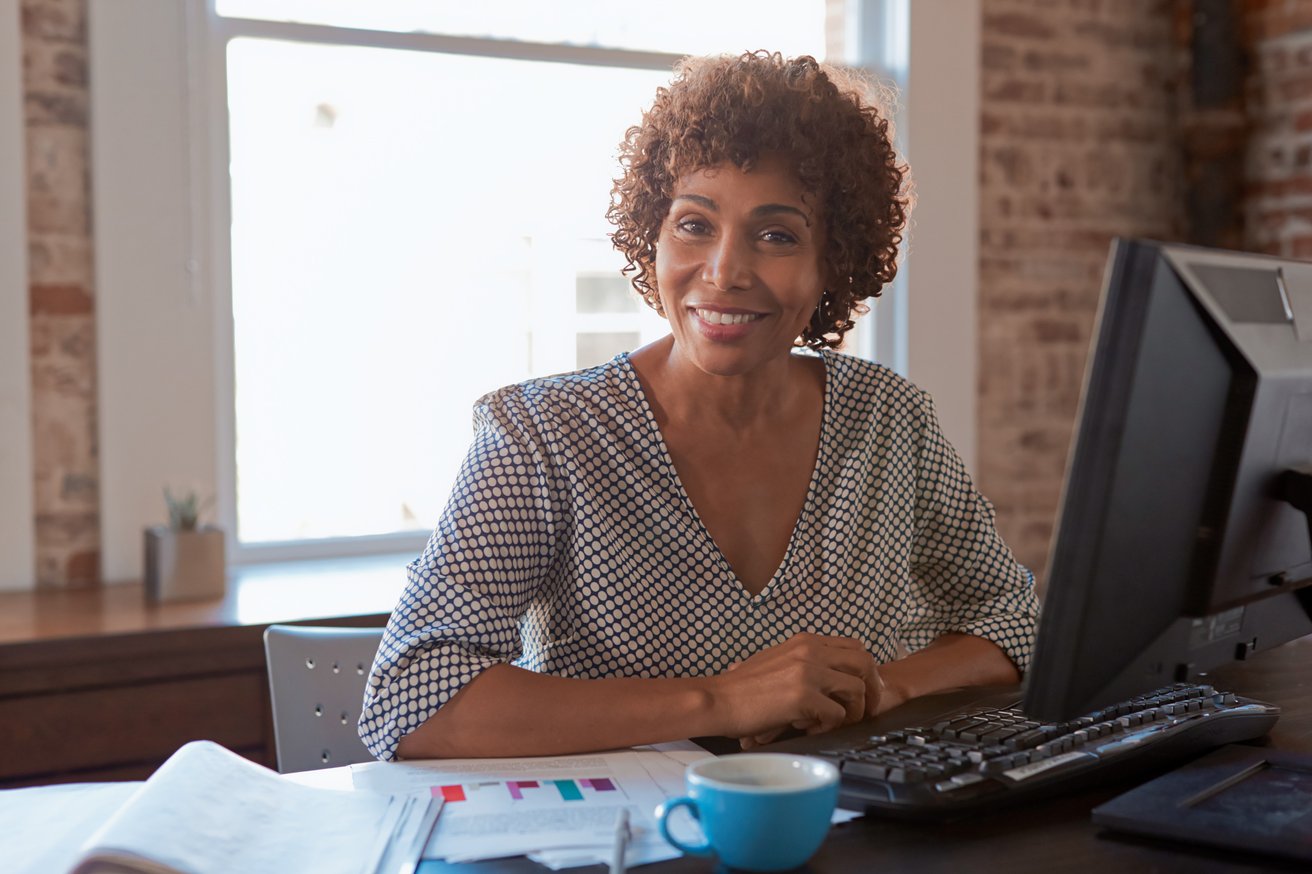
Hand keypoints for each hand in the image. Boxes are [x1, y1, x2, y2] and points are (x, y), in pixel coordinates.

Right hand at [705, 633, 883, 748]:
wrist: (718, 699)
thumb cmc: (743, 688)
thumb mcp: (778, 662)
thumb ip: (806, 663)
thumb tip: (834, 682)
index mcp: (806, 641)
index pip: (856, 648)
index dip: (867, 673)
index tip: (864, 694)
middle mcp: (810, 651)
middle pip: (865, 663)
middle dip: (872, 690)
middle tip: (864, 712)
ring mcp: (808, 671)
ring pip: (857, 690)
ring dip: (851, 712)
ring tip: (829, 723)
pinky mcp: (802, 696)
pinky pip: (837, 715)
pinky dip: (829, 726)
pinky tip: (809, 728)